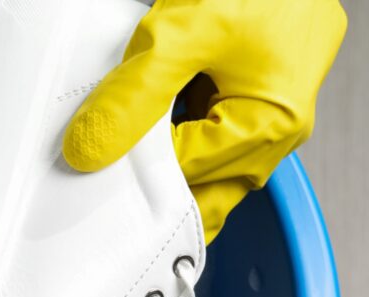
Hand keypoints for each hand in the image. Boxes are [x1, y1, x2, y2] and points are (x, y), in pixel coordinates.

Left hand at [63, 0, 346, 242]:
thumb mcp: (183, 34)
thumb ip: (135, 95)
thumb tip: (90, 149)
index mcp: (272, 127)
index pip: (186, 175)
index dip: (136, 167)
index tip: (97, 153)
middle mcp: (278, 133)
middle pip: (201, 190)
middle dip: (153, 183)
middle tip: (108, 170)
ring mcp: (268, 120)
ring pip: (201, 168)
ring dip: (164, 157)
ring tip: (132, 136)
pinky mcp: (253, 102)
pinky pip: (207, 138)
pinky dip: (176, 134)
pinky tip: (153, 120)